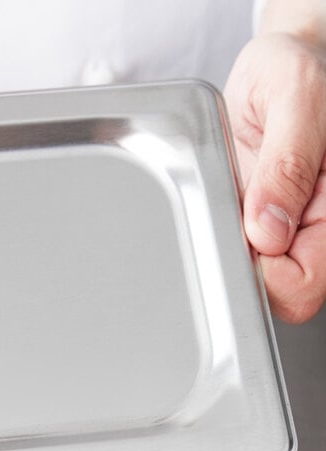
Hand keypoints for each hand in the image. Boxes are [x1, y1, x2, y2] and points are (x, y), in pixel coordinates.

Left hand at [224, 33, 325, 322]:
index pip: (305, 284)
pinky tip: (230, 204)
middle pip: (284, 293)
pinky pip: (244, 253)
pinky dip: (228, 238)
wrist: (280, 64)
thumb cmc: (293, 70)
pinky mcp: (265, 223)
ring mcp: (291, 229)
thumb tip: (267, 233)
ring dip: (237, 251)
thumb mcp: (293, 97)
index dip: (268, 274)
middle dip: (250, 266)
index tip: (243, 239)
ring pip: (262, 279)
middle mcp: (317, 225)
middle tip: (232, 214)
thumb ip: (286, 164)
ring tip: (235, 198)